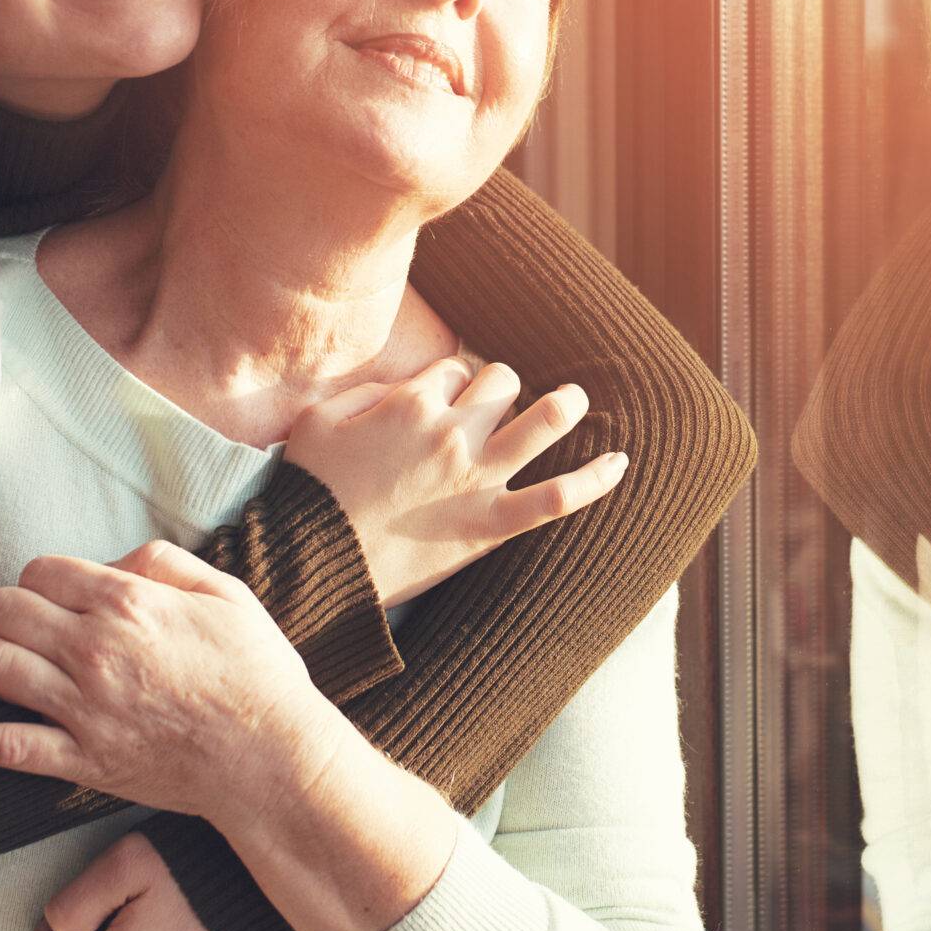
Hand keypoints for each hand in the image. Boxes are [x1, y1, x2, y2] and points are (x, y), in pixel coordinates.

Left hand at [0, 539, 342, 829]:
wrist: (269, 757)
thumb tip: (114, 561)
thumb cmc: (257, 674)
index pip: (45, 571)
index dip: (38, 578)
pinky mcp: (77, 760)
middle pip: (6, 610)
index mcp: (130, 602)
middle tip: (5, 619)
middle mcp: (95, 650)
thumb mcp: (226, 593)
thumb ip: (166, 563)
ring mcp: (81, 708)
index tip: (46, 592)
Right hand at [288, 356, 629, 609]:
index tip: (446, 401)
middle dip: (498, 387)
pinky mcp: (491, 524)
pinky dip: (596, 481)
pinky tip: (620, 463)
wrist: (314, 562)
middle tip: (491, 409)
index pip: (455, 368)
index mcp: (410, 403)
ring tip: (575, 401)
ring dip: (565, 406)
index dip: (454, 381)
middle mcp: (452, 432)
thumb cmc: (309, 491)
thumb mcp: (318, 421)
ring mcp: (477, 478)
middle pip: (500, 382)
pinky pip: (558, 497)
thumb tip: (406, 390)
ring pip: (542, 421)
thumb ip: (367, 394)